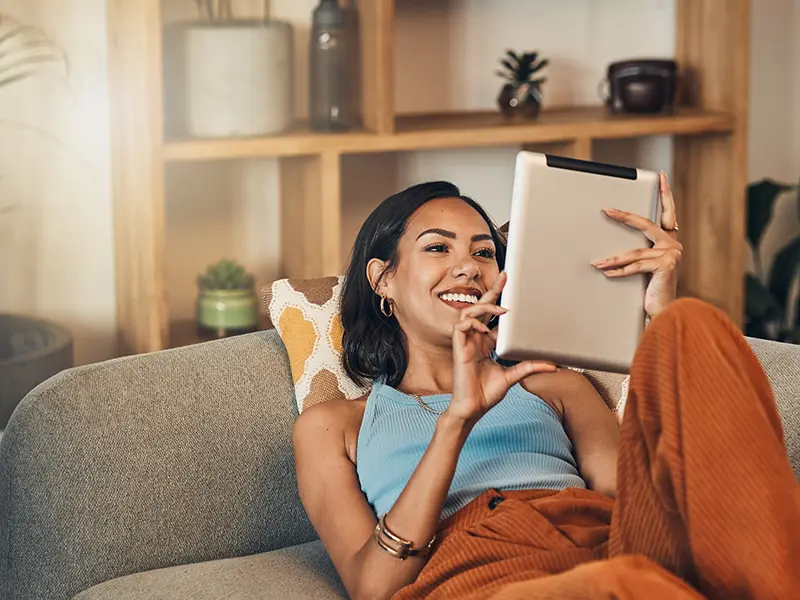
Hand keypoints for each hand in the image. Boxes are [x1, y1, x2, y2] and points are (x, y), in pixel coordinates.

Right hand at [448, 272, 556, 424]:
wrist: (473, 407)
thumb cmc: (487, 393)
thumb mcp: (513, 376)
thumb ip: (529, 367)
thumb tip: (552, 365)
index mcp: (486, 343)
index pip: (492, 317)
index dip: (500, 301)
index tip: (511, 288)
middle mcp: (475, 339)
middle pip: (481, 308)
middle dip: (492, 292)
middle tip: (505, 277)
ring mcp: (466, 342)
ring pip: (469, 312)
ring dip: (484, 308)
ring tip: (501, 311)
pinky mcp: (458, 348)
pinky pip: (461, 326)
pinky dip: (472, 323)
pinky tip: (484, 328)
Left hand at [591, 171, 682, 318]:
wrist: (664, 311)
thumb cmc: (652, 289)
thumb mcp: (645, 266)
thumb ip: (638, 252)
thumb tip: (611, 246)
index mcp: (669, 240)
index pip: (668, 212)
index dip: (665, 193)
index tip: (661, 176)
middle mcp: (673, 244)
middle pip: (645, 225)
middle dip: (624, 217)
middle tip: (607, 210)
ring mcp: (671, 254)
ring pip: (635, 251)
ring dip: (613, 258)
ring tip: (596, 262)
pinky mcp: (666, 266)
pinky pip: (636, 266)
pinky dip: (619, 271)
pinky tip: (606, 272)